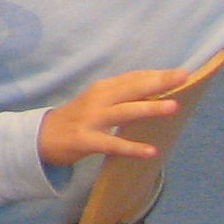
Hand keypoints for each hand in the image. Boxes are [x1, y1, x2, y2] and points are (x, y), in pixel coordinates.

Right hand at [37, 68, 187, 165]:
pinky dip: (131, 147)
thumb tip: (154, 89)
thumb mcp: (96, 100)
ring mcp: (91, 119)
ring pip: (124, 112)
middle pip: (131, 88)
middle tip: (183, 76)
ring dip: (149, 108)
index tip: (181, 73)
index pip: (132, 78)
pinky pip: (112, 144)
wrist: (41, 136)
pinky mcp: (86, 140)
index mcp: (101, 88)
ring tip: (173, 107)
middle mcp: (97, 100)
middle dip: (158, 82)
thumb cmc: (77, 118)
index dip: (156, 74)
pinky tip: (150, 151)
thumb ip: (121, 95)